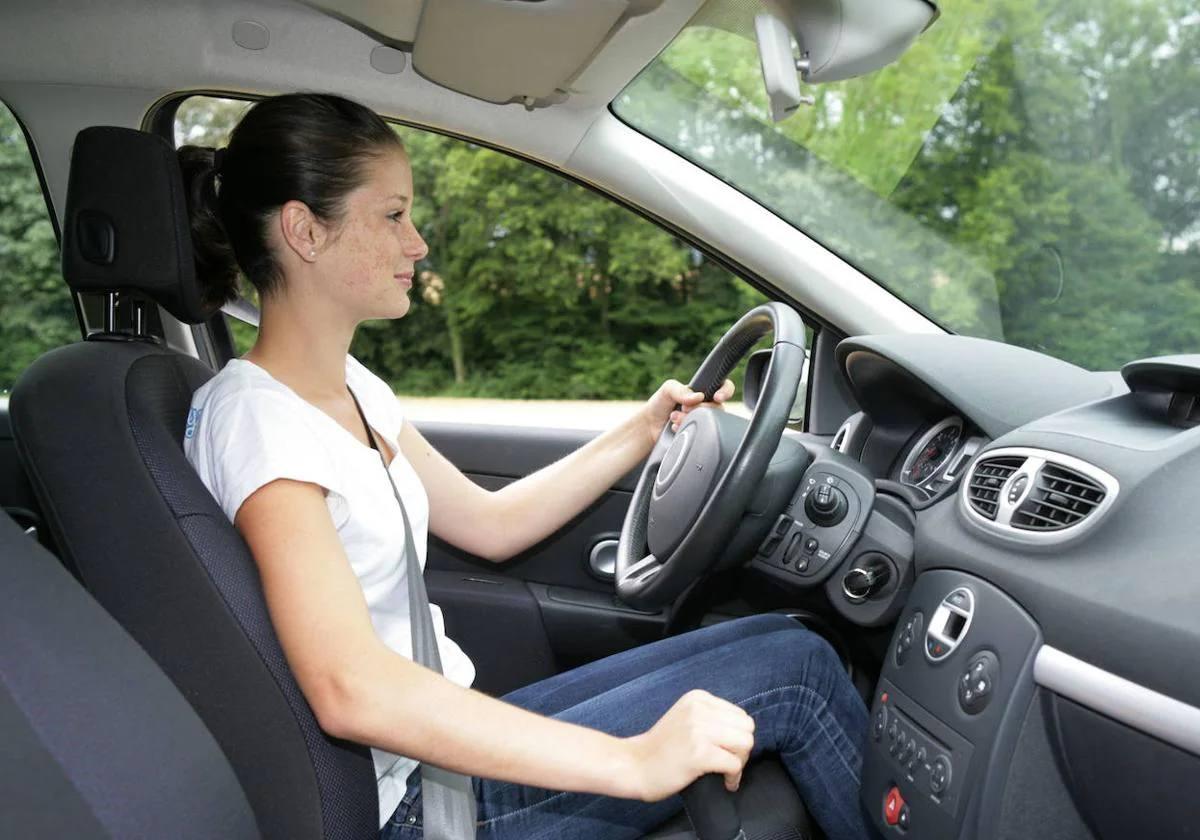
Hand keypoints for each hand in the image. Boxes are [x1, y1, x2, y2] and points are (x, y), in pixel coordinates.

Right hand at [622, 689, 755, 800]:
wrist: (634, 765)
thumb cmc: (661, 748)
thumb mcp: (686, 718)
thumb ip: (711, 718)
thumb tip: (745, 731)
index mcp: (698, 698)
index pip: (740, 715)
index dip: (737, 736)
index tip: (725, 751)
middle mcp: (699, 709)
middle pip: (747, 728)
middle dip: (742, 749)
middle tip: (727, 763)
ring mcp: (698, 730)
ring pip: (745, 744)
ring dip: (740, 762)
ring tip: (726, 772)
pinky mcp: (699, 753)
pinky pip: (734, 765)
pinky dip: (734, 778)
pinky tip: (724, 783)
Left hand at [641, 378, 735, 447]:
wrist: (649, 426)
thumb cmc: (659, 404)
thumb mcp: (667, 389)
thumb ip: (681, 390)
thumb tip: (698, 396)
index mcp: (703, 391)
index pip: (724, 387)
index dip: (725, 391)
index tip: (717, 397)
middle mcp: (706, 406)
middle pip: (717, 407)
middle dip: (698, 408)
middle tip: (682, 408)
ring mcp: (704, 421)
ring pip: (709, 422)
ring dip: (690, 419)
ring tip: (674, 418)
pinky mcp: (699, 434)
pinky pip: (702, 434)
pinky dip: (687, 429)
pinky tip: (676, 428)